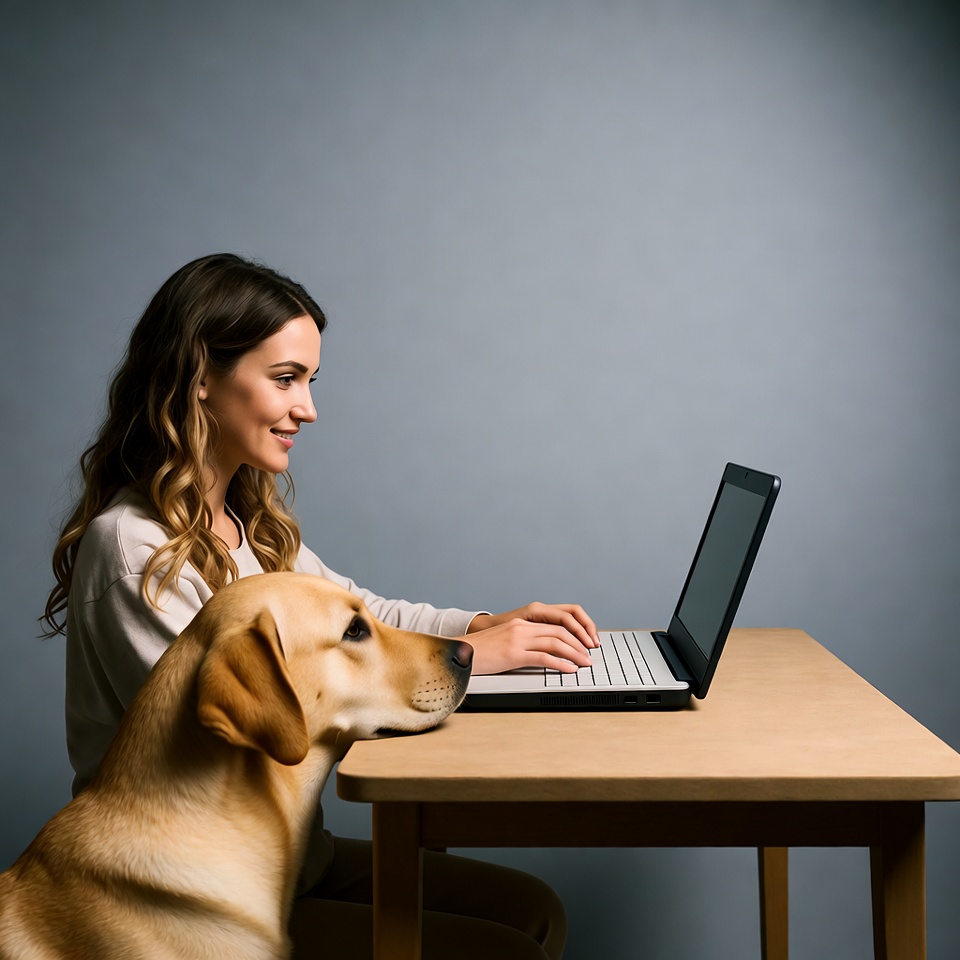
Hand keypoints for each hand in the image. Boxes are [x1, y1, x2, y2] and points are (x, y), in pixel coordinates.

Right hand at [465, 602, 599, 675]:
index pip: (556, 624)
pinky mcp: (513, 654)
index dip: (574, 634)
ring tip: (585, 664)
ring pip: (555, 642)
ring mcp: (517, 640)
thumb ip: (523, 643)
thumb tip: (544, 654)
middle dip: (579, 644)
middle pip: (560, 631)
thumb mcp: (505, 642)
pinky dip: (560, 663)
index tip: (585, 645)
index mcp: (521, 624)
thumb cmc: (480, 652)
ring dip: (574, 654)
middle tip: (590, 656)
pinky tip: (569, 670)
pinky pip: (543, 657)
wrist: (458, 654)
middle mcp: (522, 628)